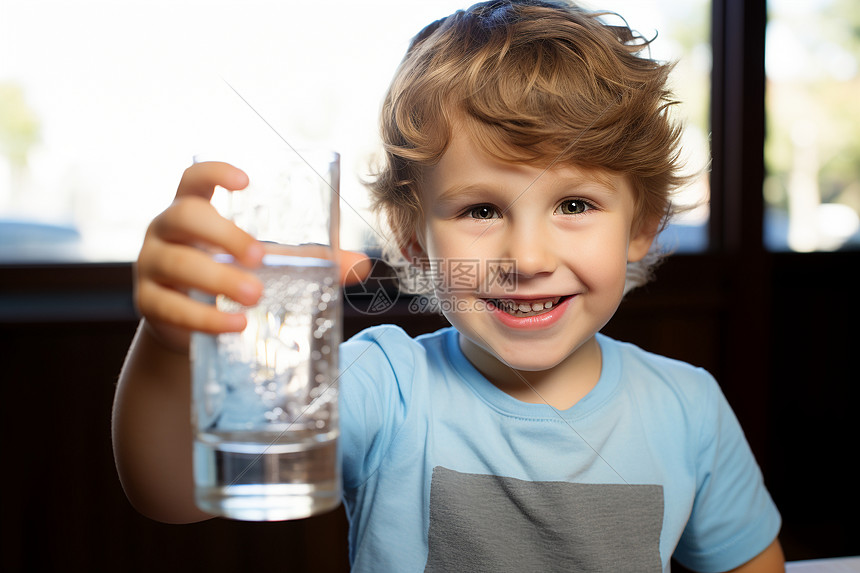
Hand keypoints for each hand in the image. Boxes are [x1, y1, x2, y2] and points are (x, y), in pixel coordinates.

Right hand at [135, 161, 369, 351]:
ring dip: (218, 279)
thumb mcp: (270, 266)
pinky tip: (235, 326)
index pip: (193, 178)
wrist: (192, 326)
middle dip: (223, 234)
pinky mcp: (149, 304)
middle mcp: (165, 231)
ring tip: (255, 297)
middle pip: (183, 215)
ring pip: (176, 262)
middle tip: (260, 257)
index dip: (213, 173)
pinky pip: (170, 308)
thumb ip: (310, 262)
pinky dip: (205, 319)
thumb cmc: (234, 277)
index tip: (245, 181)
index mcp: (194, 209)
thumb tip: (362, 266)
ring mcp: (151, 266)